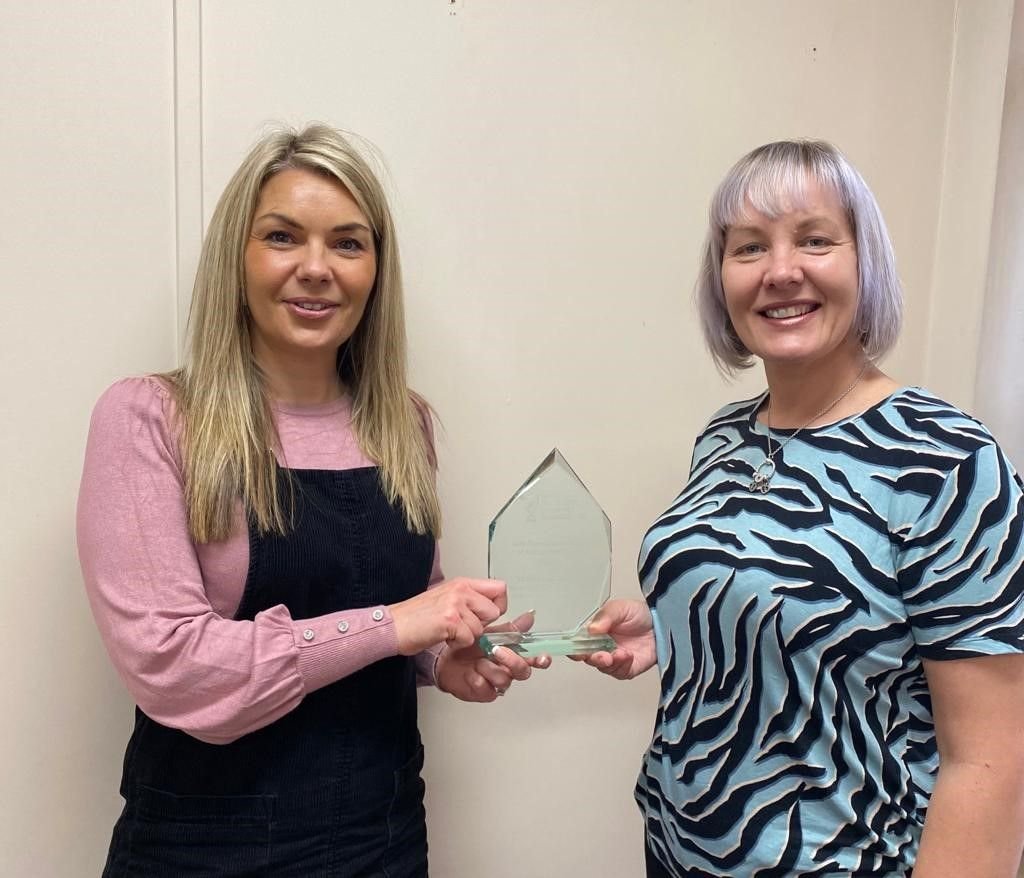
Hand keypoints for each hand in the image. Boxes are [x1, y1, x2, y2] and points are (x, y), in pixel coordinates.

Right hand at [390, 578, 505, 655]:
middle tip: (461, 627)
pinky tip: (442, 637)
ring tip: (447, 631)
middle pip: (494, 611)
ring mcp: (455, 603)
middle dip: (481, 625)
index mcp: (462, 583)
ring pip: (480, 628)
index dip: (498, 605)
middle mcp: (460, 590)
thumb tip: (492, 609)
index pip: (500, 588)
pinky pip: (468, 639)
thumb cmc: (416, 617)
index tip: (485, 615)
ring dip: (466, 636)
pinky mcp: (450, 620)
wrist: (393, 626)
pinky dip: (456, 644)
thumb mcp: (446, 599)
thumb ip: (469, 600)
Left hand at [436, 612, 550, 701]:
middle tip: (497, 650)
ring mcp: (498, 682)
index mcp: (513, 654)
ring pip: (504, 679)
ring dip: (489, 668)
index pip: (535, 658)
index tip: (541, 656)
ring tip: (477, 661)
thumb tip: (529, 617)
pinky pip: (487, 689)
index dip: (541, 659)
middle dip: (512, 660)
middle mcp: (508, 669)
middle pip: (523, 671)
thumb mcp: (490, 633)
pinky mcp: (485, 693)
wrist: (446, 659)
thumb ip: (511, 629)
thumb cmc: (468, 648)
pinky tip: (470, 673)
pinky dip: (477, 679)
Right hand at [575, 598, 655, 679]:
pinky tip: (628, 656)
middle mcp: (601, 646)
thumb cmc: (640, 614)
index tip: (575, 649)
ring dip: (609, 662)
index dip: (573, 647)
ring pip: (602, 667)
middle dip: (592, 658)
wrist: (662, 624)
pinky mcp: (626, 668)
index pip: (577, 642)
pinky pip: (619, 672)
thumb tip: (591, 628)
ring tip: (620, 653)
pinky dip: (622, 666)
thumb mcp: (621, 608)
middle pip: (587, 657)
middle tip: (601, 655)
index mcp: (594, 631)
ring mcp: (613, 658)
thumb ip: (606, 616)